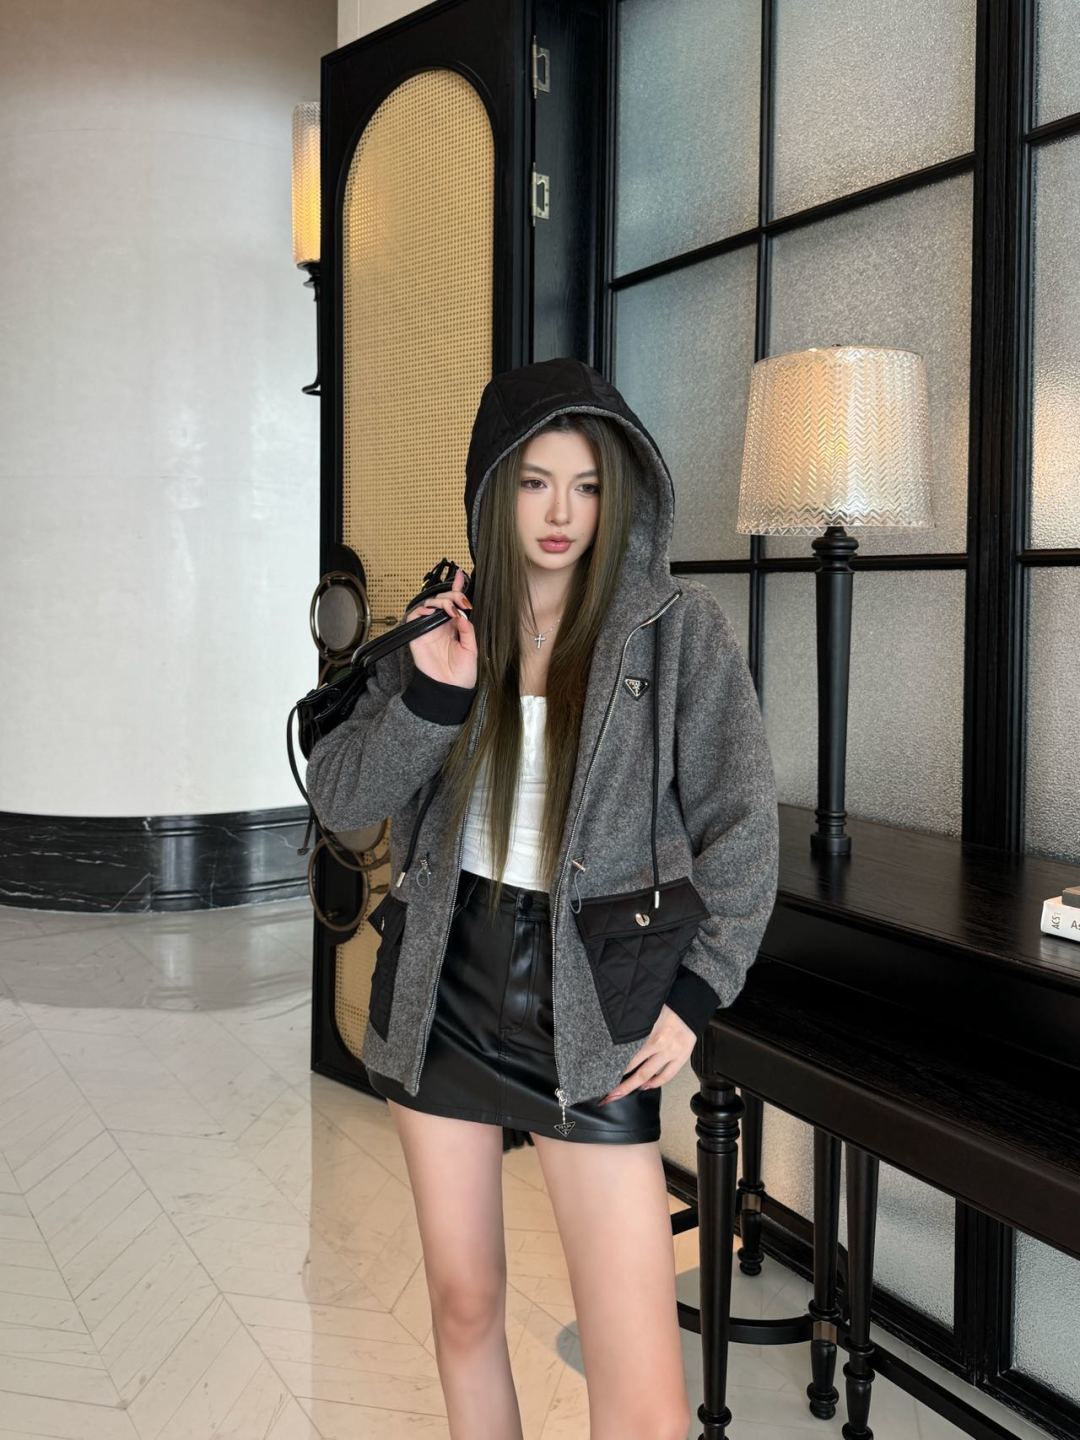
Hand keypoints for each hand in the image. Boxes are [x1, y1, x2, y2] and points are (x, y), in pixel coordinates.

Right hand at [405, 566, 477, 689]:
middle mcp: (442, 624)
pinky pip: (415, 615)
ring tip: (451, 609)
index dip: (457, 588)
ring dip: (441, 601)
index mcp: (455, 626)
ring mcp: (428, 628)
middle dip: (452, 595)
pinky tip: (434, 613)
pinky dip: (423, 610)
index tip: (461, 575)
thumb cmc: (462, 673)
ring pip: (430, 603)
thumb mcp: (472, 648)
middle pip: (443, 599)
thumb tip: (463, 613)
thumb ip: (467, 629)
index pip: (455, 603)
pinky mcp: (417, 635)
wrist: (449, 689)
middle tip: (460, 601)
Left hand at [597, 1005, 696, 1104]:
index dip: (615, 1067)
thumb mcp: (646, 1011)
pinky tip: (646, 1085)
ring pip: (651, 1075)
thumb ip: (633, 1025)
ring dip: (635, 1087)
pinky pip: (667, 1075)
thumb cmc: (667, 1003)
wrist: (690, 1002)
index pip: (629, 1056)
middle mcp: (661, 1044)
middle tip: (610, 1095)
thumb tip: (615, 1035)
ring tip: (622, 1094)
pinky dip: (656, 1083)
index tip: (605, 1075)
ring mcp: (672, 1052)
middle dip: (623, 1086)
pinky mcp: (682, 1056)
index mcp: (650, 1032)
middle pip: (638, 1071)